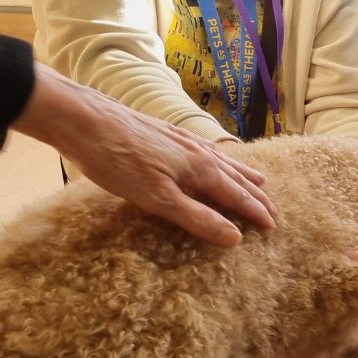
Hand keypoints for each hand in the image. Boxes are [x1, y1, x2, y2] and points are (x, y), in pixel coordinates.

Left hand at [15, 65, 276, 247]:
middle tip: (272, 209)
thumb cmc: (118, 161)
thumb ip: (197, 218)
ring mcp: (182, 140)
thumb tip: (235, 238)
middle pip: (236, 176)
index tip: (273, 226)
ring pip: (222, 160)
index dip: (256, 212)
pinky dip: (220, 160)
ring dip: (242, 174)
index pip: (238, 195)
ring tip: (257, 179)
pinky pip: (206, 150)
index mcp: (202, 169)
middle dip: (255, 194)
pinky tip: (212, 157)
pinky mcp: (166, 134)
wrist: (84, 120)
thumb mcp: (158, 199)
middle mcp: (199, 152)